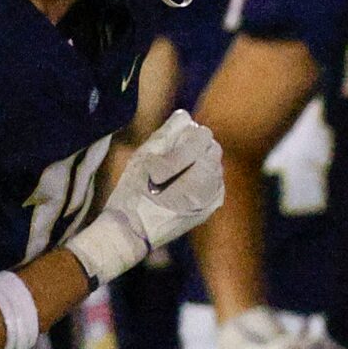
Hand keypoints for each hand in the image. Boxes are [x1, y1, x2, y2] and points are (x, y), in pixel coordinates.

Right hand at [68, 110, 225, 283]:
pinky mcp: (208, 211)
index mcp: (191, 170)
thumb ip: (167, 134)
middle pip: (213, 151)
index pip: (203, 137)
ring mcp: (210, 201)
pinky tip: (186, 181)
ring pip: (216, 168)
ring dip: (202, 162)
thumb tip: (185, 116)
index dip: (188, 134)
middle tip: (176, 151)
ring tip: (180, 167)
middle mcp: (206, 187)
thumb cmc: (131, 192)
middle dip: (198, 147)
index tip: (174, 140)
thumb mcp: (143, 158)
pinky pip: (216, 186)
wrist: (131, 232)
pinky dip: (205, 179)